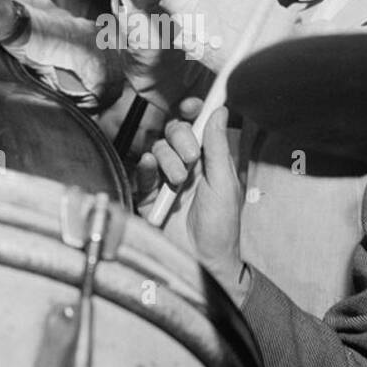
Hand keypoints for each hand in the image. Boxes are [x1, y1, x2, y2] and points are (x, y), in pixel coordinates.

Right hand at [143, 97, 245, 298]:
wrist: (201, 261)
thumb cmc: (220, 228)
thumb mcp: (224, 184)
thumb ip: (218, 147)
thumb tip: (220, 111)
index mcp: (209, 160)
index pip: (198, 125)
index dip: (194, 111)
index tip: (193, 105)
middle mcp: (187, 165)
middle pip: (175, 131)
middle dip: (181, 137)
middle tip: (192, 157)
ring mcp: (166, 178)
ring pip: (158, 148)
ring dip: (169, 159)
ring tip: (178, 182)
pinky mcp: (148, 193)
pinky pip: (142, 169)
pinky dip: (146, 165)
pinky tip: (151, 168)